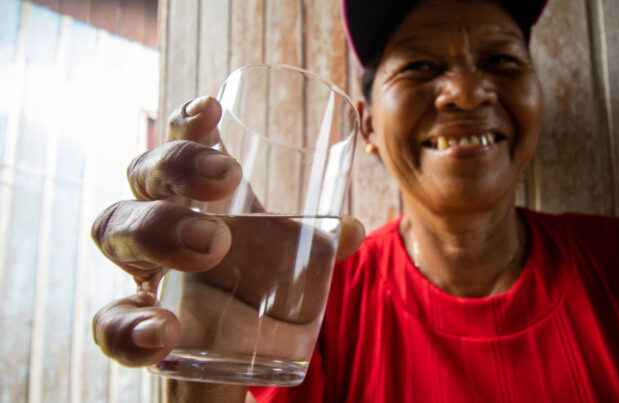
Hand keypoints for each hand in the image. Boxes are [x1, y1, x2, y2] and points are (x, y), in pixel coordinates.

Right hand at [91, 96, 364, 366]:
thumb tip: (354, 228)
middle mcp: (160, 222)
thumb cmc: (258, 289)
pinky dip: (129, 325)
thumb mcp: (291, 263)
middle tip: (227, 178)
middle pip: (144, 174)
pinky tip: (160, 331)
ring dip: (157, 229)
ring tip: (211, 244)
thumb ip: (320, 245)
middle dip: (178, 165)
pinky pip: (110, 320)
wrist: (235, 354)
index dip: (190, 122)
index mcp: (200, 199)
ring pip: (115, 228)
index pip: (185, 145)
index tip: (212, 107)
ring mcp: (143, 270)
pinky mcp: (134, 323)